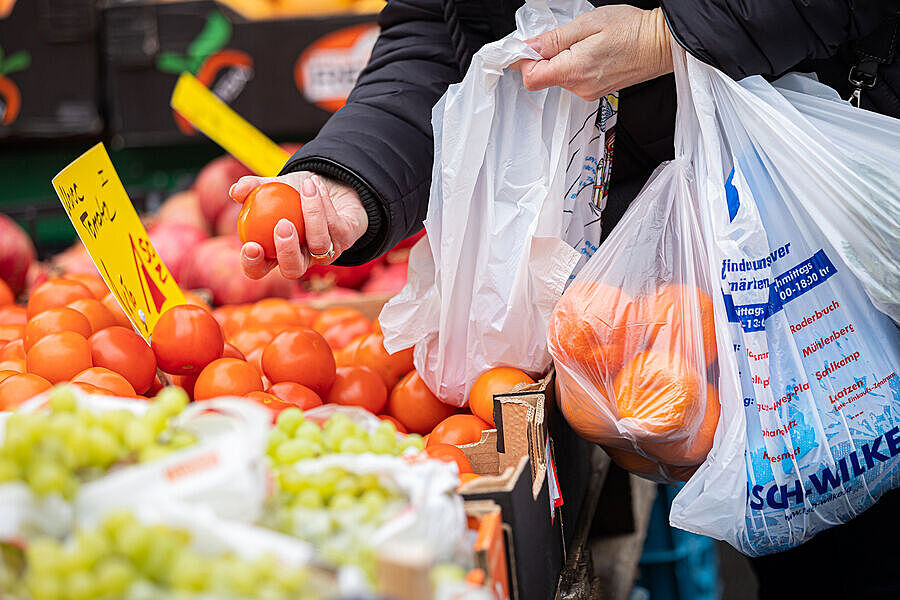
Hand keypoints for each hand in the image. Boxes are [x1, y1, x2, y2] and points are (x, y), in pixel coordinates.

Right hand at [229, 172, 366, 279]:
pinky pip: (335, 226)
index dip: (253, 265)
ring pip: (319, 245)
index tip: (250, 246)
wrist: (330, 186)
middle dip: (287, 251)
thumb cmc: (294, 193)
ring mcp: (325, 253)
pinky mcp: (346, 241)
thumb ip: (252, 187)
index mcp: (276, 253)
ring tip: (306, 186)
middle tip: (282, 225)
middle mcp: (301, 258)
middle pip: (292, 270)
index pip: (259, 270)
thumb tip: (235, 191)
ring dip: (313, 214)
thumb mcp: (272, 186)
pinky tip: (316, 185)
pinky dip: (324, 203)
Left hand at [515, 6, 672, 100]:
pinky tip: (587, 51)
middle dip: (541, 57)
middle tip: (558, 37)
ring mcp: (587, 92)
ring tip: (580, 43)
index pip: (531, 77)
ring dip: (558, 60)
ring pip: (556, 78)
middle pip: (542, 77)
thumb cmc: (632, 30)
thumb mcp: (588, 24)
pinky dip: (571, 65)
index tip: (524, 46)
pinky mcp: (593, 91)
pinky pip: (571, 79)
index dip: (523, 60)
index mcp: (575, 70)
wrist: (662, 44)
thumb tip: (529, 46)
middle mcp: (579, 87)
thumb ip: (554, 39)